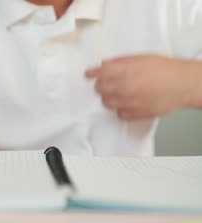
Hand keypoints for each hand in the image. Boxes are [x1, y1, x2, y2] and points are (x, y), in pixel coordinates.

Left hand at [85, 55, 201, 120]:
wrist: (183, 84)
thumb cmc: (166, 69)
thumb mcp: (141, 58)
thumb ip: (120, 62)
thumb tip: (104, 65)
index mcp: (125, 71)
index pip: (98, 73)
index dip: (91, 73)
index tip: (88, 74)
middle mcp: (125, 87)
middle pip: (99, 89)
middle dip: (100, 85)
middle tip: (106, 83)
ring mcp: (129, 102)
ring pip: (106, 103)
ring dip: (108, 97)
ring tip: (117, 93)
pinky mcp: (136, 114)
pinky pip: (119, 114)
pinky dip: (120, 109)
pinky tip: (127, 102)